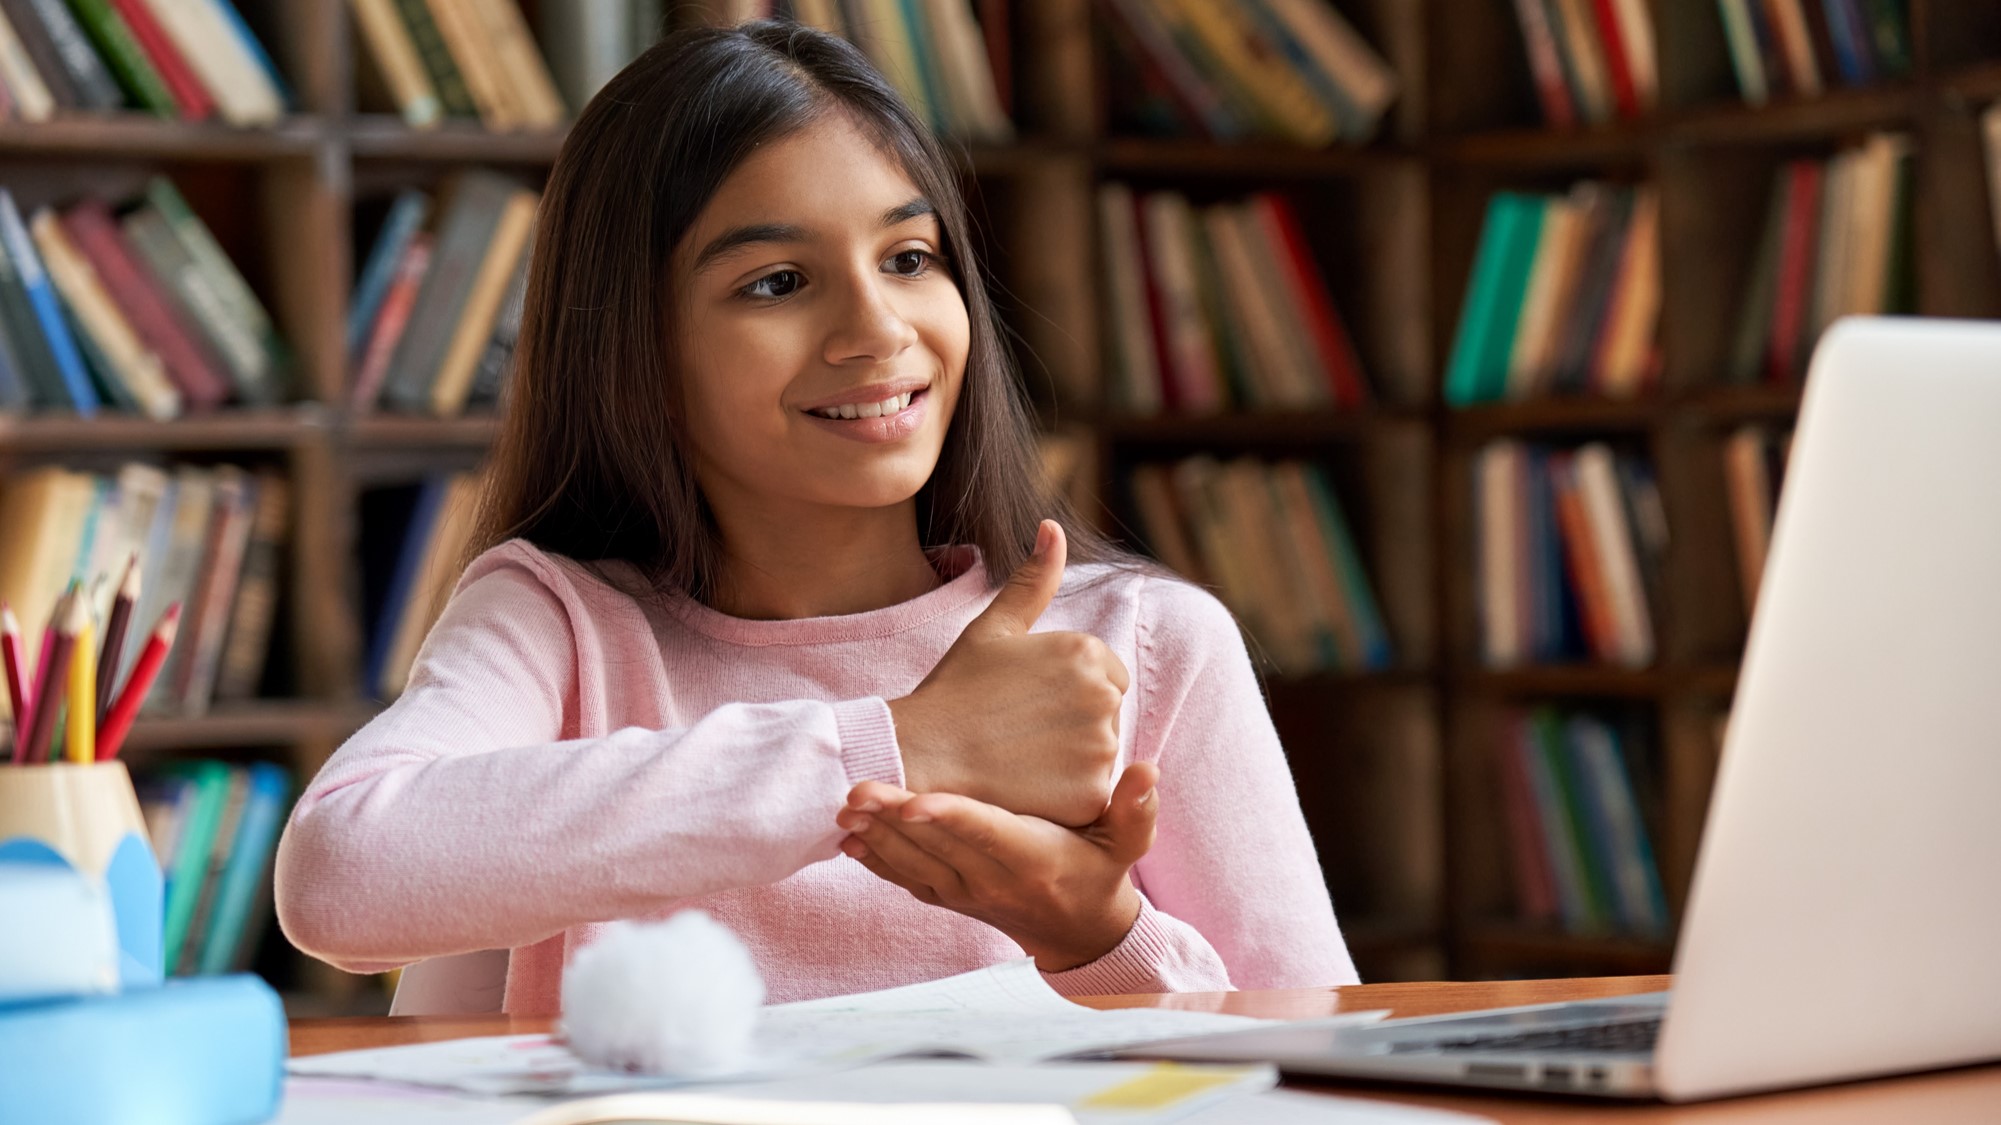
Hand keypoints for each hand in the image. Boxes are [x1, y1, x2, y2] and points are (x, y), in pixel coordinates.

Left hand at [836, 761, 1159, 971]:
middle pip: (936, 846)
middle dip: (893, 819)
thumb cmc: (1101, 871)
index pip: (986, 834)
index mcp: (1032, 859)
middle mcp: (992, 880)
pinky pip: (906, 880)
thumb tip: (1147, 769)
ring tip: (845, 807)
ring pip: (913, 864)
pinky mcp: (948, 897)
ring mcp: (965, 893)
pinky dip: (877, 861)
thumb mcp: (1128, 843)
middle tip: (856, 790)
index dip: (950, 817)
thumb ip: (1135, 808)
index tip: (915, 802)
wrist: (1077, 932)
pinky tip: (850, 838)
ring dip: (877, 837)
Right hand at [888, 520, 1128, 826]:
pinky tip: (1026, 787)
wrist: (920, 754)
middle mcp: (1103, 696)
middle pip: (1106, 715)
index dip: (1064, 691)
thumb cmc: (954, 689)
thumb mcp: (994, 628)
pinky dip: (1065, 796)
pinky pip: (1090, 796)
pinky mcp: (1089, 796)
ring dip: (1070, 760)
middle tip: (1018, 730)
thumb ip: (1033, 580)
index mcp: (1087, 652)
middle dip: (1072, 724)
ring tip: (1019, 757)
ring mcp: (1099, 749)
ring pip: (1099, 756)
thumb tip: (1053, 527)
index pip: (1106, 675)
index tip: (1025, 701)